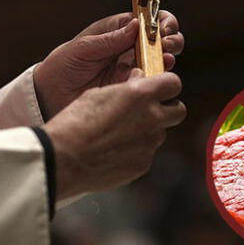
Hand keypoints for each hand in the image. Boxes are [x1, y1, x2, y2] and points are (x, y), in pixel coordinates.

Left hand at [34, 11, 184, 118]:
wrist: (49, 96)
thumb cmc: (62, 65)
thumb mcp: (82, 48)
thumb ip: (109, 39)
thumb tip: (137, 25)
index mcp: (117, 31)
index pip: (146, 20)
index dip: (160, 21)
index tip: (164, 26)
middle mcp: (128, 49)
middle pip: (160, 40)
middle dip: (170, 39)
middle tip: (168, 44)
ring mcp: (131, 69)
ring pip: (160, 61)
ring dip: (167, 58)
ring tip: (165, 59)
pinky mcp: (130, 89)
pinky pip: (150, 83)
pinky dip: (157, 79)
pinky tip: (153, 77)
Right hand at [42, 70, 186, 198]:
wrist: (65, 158)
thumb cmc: (75, 122)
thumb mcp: (98, 93)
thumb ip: (126, 87)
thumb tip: (138, 80)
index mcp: (141, 95)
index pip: (174, 83)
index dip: (166, 85)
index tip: (158, 87)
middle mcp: (151, 118)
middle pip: (178, 110)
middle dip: (166, 109)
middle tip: (148, 110)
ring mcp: (149, 144)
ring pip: (160, 133)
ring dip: (148, 131)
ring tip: (120, 133)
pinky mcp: (142, 164)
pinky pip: (146, 153)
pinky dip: (136, 150)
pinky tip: (114, 150)